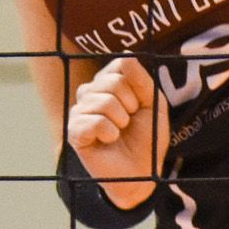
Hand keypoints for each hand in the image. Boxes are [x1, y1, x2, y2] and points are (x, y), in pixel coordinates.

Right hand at [66, 56, 167, 203]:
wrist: (141, 172)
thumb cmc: (146, 138)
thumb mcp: (154, 105)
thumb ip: (142, 80)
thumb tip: (127, 56)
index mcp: (107, 83)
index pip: (121, 65)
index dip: (138, 86)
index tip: (139, 105)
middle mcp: (90, 93)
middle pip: (114, 82)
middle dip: (131, 105)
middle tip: (129, 123)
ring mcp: (79, 111)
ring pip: (105, 101)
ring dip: (122, 121)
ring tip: (119, 133)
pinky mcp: (74, 131)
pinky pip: (95, 121)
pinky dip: (110, 133)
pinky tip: (109, 140)